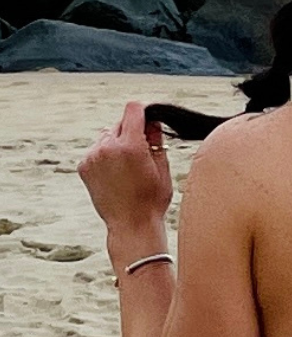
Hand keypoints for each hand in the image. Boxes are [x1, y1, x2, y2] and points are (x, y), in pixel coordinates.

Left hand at [78, 102, 172, 232]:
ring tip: (128, 167)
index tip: (148, 120)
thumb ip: (156, 141)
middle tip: (142, 152)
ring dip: (117, 144)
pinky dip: (105, 157)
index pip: (133, 109)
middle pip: (120, 123)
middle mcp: (108, 147)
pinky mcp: (84, 166)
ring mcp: (93, 157)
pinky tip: (116, 175)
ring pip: (107, 136)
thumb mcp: (162, 169)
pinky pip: (96, 151)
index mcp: (131, 146)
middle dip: (132, 132)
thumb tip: (152, 122)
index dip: (142, 112)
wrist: (131, 226)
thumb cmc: (152, 201)